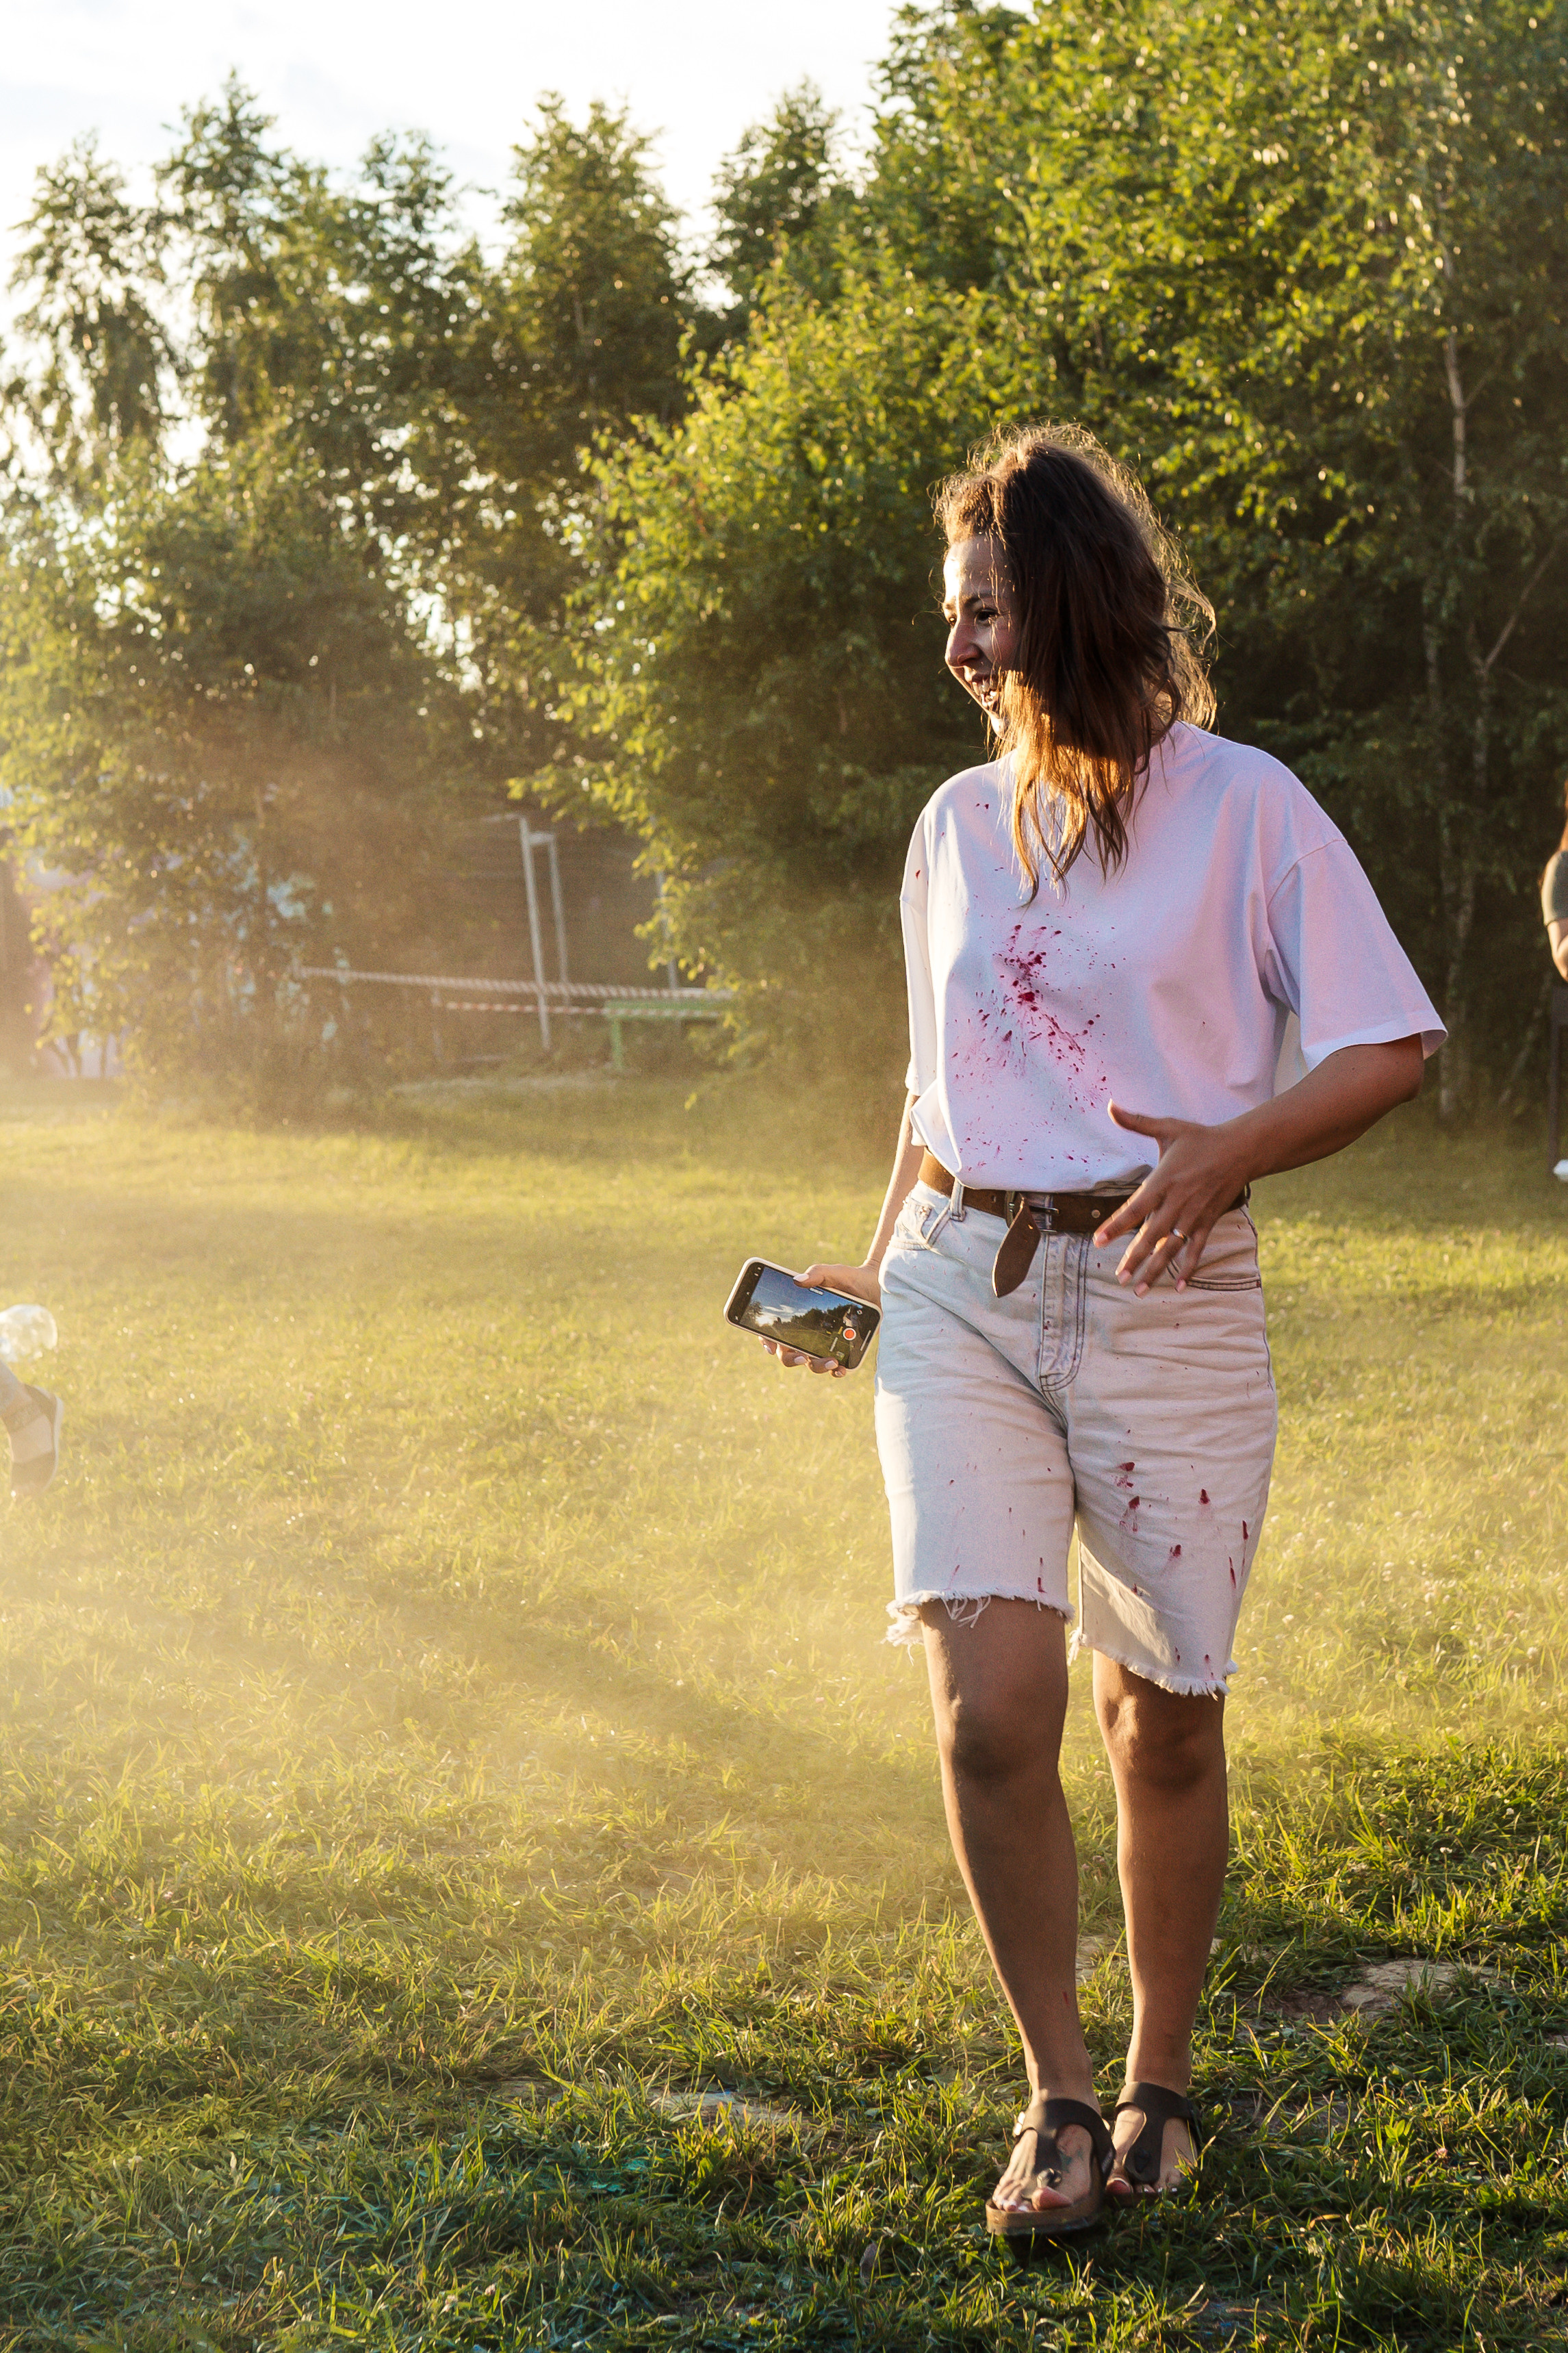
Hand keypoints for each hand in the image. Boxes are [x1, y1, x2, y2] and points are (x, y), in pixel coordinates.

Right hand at [759, 1260, 879, 1377]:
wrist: (879, 1287)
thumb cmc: (852, 1278)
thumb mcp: (834, 1272)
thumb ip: (817, 1273)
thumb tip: (798, 1280)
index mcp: (800, 1313)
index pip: (775, 1329)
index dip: (767, 1339)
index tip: (771, 1345)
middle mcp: (809, 1330)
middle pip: (789, 1352)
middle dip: (792, 1358)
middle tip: (802, 1356)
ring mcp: (825, 1342)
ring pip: (812, 1363)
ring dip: (817, 1366)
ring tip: (832, 1361)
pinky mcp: (843, 1350)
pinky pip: (835, 1368)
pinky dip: (836, 1372)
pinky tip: (842, 1368)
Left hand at [1093, 1102, 1248, 1294]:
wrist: (1242, 1148)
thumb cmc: (1200, 1138)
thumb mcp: (1168, 1127)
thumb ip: (1136, 1121)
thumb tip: (1110, 1105)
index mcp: (1164, 1180)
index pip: (1135, 1208)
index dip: (1116, 1226)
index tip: (1099, 1241)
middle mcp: (1178, 1201)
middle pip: (1152, 1235)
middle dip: (1134, 1257)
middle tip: (1118, 1277)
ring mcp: (1194, 1215)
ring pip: (1172, 1247)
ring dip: (1156, 1269)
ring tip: (1139, 1289)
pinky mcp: (1208, 1221)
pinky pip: (1197, 1249)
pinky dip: (1189, 1268)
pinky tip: (1177, 1286)